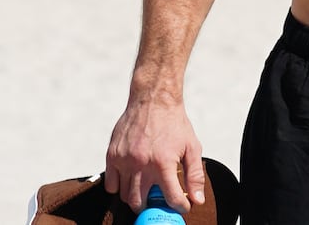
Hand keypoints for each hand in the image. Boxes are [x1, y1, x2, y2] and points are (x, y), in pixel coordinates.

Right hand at [104, 97, 204, 212]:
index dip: (178, 207)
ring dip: (135, 198)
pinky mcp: (112, 156)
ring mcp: (124, 161)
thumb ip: (195, 175)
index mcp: (163, 163)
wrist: (153, 101)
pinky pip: (111, 184)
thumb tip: (197, 200)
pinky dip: (119, 187)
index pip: (170, 197)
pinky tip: (131, 180)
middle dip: (150, 208)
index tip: (181, 207)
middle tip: (157, 203)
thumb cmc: (174, 124)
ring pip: (125, 195)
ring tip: (145, 191)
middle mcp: (142, 164)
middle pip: (140, 202)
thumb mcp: (192, 147)